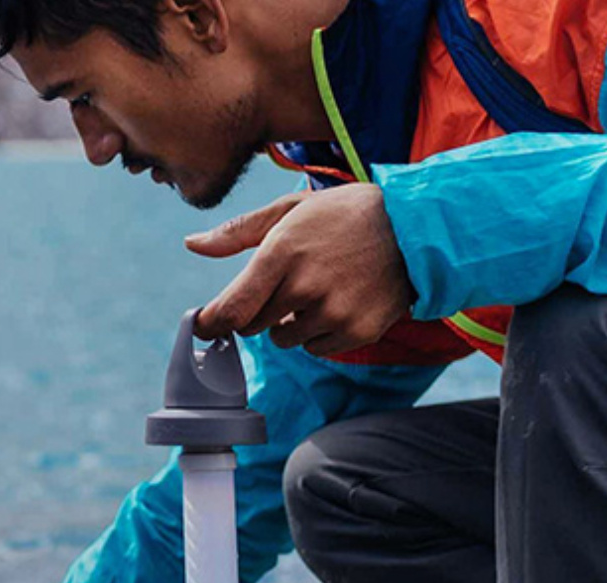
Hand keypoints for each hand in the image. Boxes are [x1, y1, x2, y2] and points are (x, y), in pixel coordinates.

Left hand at [186, 183, 416, 355]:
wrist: (415, 229)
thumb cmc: (344, 215)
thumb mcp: (290, 210)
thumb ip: (237, 232)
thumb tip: (192, 244)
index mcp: (281, 252)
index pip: (231, 309)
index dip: (211, 323)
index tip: (204, 325)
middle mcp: (305, 286)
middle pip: (253, 327)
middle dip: (255, 313)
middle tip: (280, 288)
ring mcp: (334, 312)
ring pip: (285, 340)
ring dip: (289, 323)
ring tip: (317, 289)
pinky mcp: (358, 331)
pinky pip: (317, 348)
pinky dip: (318, 332)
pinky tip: (338, 302)